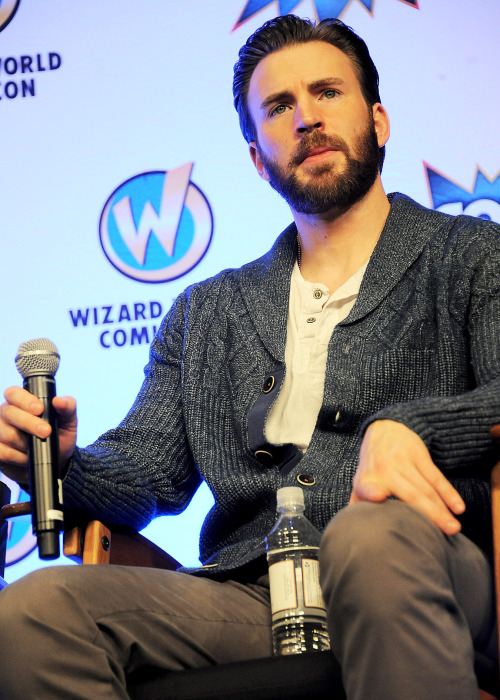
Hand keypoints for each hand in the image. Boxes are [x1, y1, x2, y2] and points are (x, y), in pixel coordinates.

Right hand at [0, 386, 76, 484]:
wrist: (55, 462)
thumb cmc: (59, 435)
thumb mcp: (68, 421)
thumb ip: (67, 407)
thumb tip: (59, 401)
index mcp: (21, 401)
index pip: (14, 393)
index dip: (25, 400)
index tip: (40, 409)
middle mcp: (7, 414)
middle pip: (9, 413)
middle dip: (29, 423)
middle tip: (46, 432)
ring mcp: (0, 431)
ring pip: (7, 434)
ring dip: (26, 443)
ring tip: (38, 446)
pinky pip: (2, 452)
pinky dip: (18, 457)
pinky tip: (27, 457)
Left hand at [350, 419, 464, 534]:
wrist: (384, 429)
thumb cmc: (373, 465)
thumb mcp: (361, 481)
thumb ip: (359, 505)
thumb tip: (354, 531)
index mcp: (366, 480)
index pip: (366, 488)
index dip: (371, 493)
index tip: (378, 496)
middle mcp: (384, 469)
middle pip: (410, 495)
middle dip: (430, 515)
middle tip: (446, 533)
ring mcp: (403, 460)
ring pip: (427, 488)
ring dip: (442, 509)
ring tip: (453, 528)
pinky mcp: (418, 454)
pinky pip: (436, 477)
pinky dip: (449, 493)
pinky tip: (458, 507)